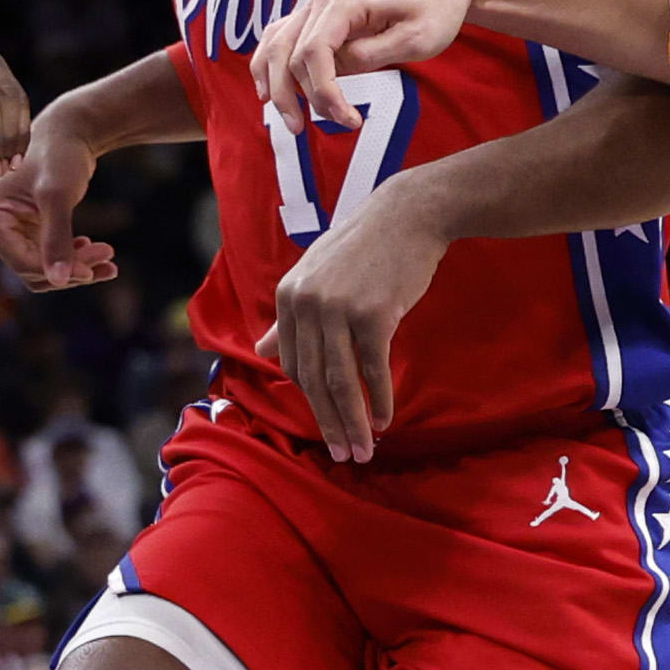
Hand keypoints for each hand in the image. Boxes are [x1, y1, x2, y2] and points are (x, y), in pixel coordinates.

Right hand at [0, 116, 115, 289]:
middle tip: (109, 257)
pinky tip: (98, 250)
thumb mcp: (58, 196)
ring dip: (76, 266)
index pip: (23, 262)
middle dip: (72, 267)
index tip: (98, 263)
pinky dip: (73, 256)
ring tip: (108, 257)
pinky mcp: (24, 227)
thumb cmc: (60, 154)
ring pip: (42, 266)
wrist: (70, 130)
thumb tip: (60, 280)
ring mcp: (5, 228)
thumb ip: (57, 238)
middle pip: (32, 268)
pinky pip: (48, 255)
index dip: (61, 269)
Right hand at [253, 0, 483, 127]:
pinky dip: (271, 62)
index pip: (314, 52)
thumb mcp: (415, 40)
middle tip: (310, 130)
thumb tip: (337, 74)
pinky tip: (268, 88)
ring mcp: (318, 0)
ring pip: (277, 43)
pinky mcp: (320, 9)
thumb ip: (372, 56)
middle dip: (298, 96)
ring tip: (289, 118)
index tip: (347, 119)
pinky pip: (282, 34)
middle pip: (289, 52)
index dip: (324, 92)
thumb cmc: (437, 7)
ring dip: (275, 83)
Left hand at [265, 183, 454, 460]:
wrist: (407, 215)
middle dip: (329, 423)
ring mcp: (338, 309)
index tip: (327, 426)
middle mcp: (307, 303)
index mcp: (288, 297)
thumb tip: (262, 353)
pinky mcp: (373, 313)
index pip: (294, 365)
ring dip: (351, 422)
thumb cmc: (364, 249)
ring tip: (363, 449)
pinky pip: (373, 369)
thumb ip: (290, 319)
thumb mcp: (316, 277)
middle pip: (314, 380)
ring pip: (340, 381)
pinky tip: (383, 420)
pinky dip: (379, 399)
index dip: (311, 401)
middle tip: (344, 455)